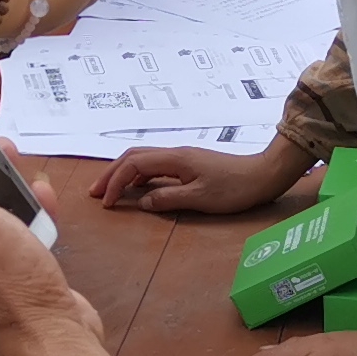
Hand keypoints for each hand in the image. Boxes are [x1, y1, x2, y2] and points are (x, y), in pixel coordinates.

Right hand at [94, 140, 308, 214]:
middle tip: (94, 193)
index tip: (106, 202)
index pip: (134, 164)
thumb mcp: (200, 199)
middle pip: (133, 156)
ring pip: (143, 159)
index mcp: (175, 158)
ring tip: (109, 191)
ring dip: (123, 173)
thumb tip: (141, 202)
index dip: (115, 182)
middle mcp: (175, 153)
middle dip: (111, 173)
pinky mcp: (189, 164)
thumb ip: (168, 199)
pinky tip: (137, 188)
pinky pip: (155, 165)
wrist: (262, 176)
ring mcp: (182, 157)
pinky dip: (139, 175)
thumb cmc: (234, 189)